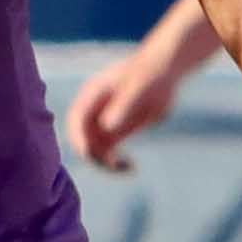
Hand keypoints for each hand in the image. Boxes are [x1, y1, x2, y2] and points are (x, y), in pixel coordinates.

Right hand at [63, 52, 186, 172]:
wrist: (165, 73)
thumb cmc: (150, 74)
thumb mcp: (137, 89)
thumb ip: (122, 106)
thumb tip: (106, 126)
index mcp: (92, 95)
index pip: (76, 120)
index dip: (78, 137)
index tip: (87, 152)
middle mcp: (93, 111)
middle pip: (82, 139)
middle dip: (93, 154)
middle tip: (112, 166)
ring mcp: (103, 123)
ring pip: (94, 150)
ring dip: (105, 163)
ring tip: (127, 168)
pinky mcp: (116, 133)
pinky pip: (108, 154)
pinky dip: (116, 164)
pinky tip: (132, 167)